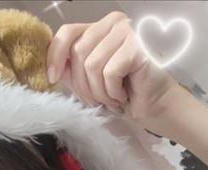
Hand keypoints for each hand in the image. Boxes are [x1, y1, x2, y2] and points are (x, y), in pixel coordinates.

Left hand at [45, 10, 179, 121]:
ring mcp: (128, 31)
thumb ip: (72, 70)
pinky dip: (113, 92)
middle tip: (98, 102)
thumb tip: (51, 68)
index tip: (52, 78)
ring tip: (113, 101)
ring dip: (100, 93)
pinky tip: (124, 96)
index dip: (55, 56)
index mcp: (101, 28)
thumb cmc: (126, 96)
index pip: (67, 32)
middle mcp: (114, 23)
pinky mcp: (138, 45)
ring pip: (92, 65)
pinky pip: (109, 72)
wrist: (157, 109)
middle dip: (83, 86)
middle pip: (78, 53)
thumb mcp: (91, 82)